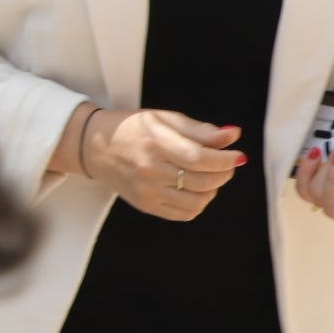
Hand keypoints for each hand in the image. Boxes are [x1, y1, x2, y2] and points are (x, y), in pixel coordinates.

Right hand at [77, 106, 242, 222]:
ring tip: (209, 177)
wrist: (95, 147)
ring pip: (197, 201)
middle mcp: (150, 170)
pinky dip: (198, 204)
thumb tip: (232, 136)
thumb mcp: (164, 119)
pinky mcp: (145, 205)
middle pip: (202, 181)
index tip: (238, 156)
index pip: (200, 158)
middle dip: (223, 173)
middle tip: (225, 164)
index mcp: (155, 143)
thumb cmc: (133, 129)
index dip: (225, 159)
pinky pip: (184, 214)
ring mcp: (146, 191)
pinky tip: (194, 190)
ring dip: (212, 190)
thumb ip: (200, 129)